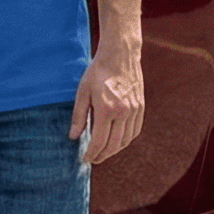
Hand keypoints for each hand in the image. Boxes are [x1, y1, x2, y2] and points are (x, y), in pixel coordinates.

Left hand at [69, 48, 144, 164]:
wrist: (120, 54)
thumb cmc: (98, 72)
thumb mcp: (82, 92)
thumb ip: (79, 116)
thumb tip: (73, 137)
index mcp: (106, 109)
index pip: (99, 141)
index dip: (91, 153)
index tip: (84, 159)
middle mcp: (123, 112)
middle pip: (113, 144)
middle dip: (102, 155)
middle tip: (93, 159)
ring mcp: (134, 110)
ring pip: (126, 140)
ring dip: (114, 150)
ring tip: (103, 152)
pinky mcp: (140, 106)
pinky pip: (135, 130)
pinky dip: (126, 140)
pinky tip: (117, 141)